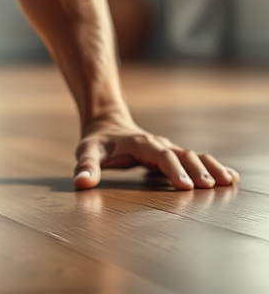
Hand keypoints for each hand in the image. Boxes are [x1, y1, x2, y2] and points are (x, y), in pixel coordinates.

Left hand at [73, 112, 238, 190]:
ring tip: (228, 181)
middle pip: (182, 155)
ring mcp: (167, 149)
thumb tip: (82, 183)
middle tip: (211, 187)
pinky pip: (195, 159)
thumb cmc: (97, 141)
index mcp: (141, 143)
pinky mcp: (171, 155)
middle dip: (197, 170)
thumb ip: (85, 166)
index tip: (185, 186)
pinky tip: (229, 177)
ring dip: (210, 167)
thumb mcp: (87, 151)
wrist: (106, 124)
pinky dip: (212, 166)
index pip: (161, 156)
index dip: (173, 170)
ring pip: (193, 156)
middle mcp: (159, 144)